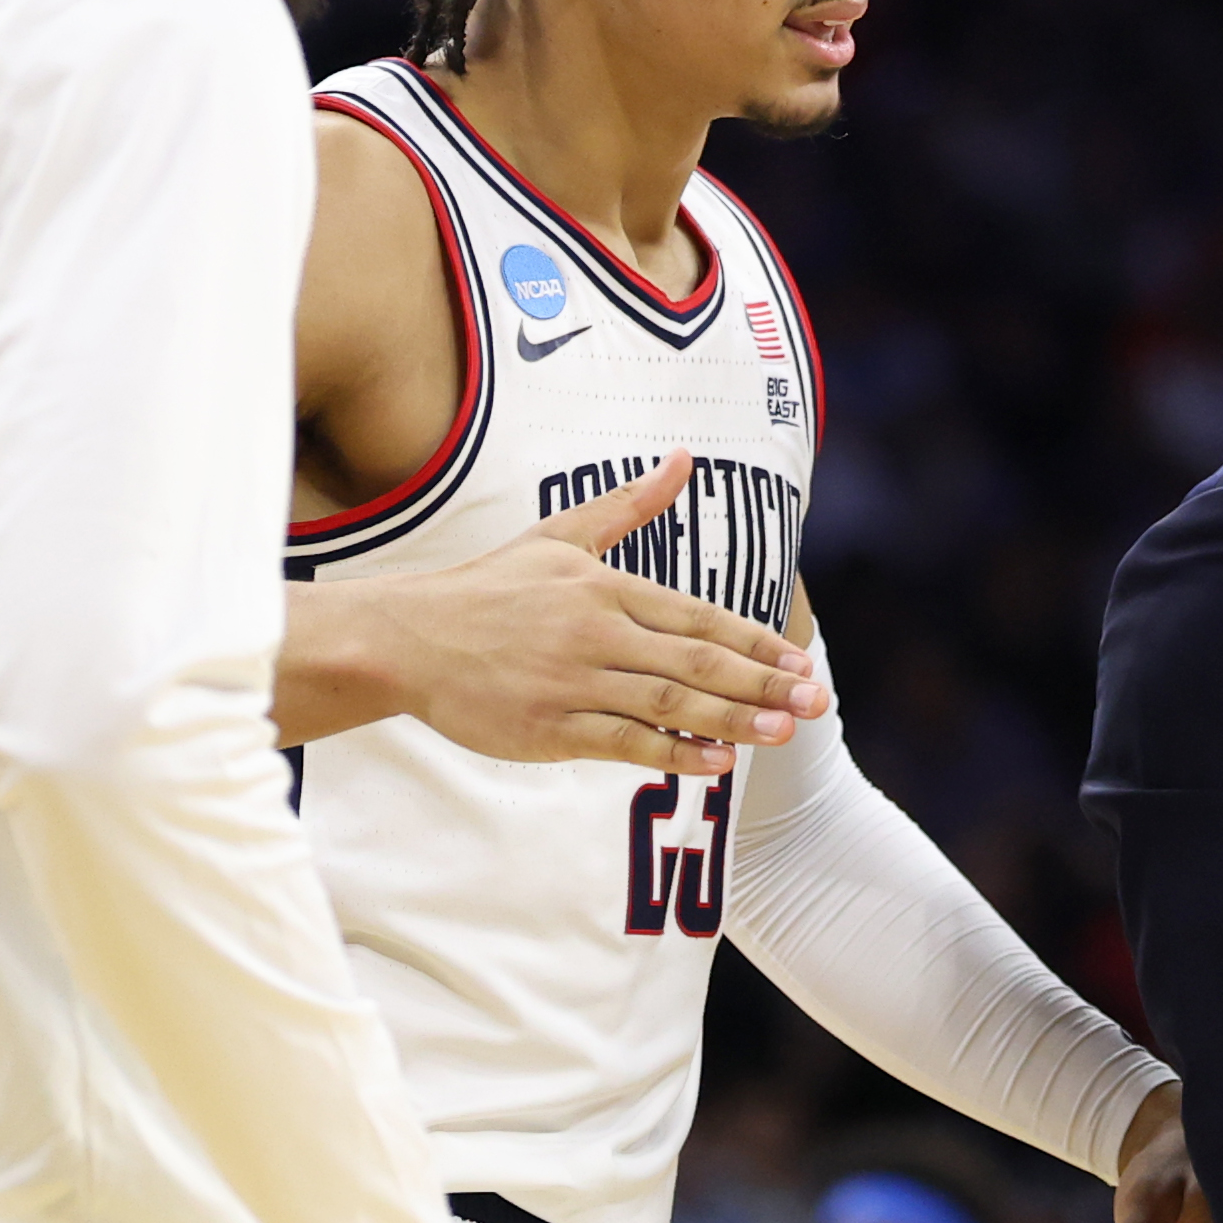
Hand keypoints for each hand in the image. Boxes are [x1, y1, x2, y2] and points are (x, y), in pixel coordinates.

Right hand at [320, 454, 824, 771]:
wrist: (407, 639)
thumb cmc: (489, 589)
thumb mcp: (560, 536)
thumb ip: (630, 505)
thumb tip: (686, 459)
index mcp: (604, 586)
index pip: (697, 617)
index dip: (755, 642)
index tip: (800, 662)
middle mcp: (596, 631)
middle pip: (696, 662)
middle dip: (763, 683)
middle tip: (815, 701)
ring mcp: (573, 682)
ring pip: (668, 705)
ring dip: (732, 720)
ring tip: (783, 732)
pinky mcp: (548, 728)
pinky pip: (623, 742)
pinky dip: (672, 753)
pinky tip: (716, 763)